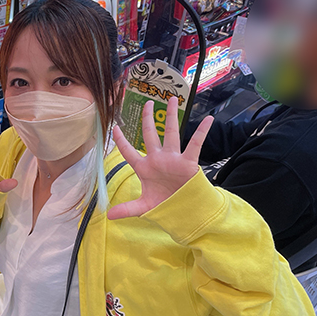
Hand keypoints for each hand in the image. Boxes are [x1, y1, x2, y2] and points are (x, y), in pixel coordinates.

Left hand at [107, 98, 213, 220]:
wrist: (185, 210)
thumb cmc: (164, 204)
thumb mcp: (143, 207)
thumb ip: (126, 209)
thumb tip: (108, 215)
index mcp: (144, 168)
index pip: (128, 151)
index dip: (121, 140)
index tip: (115, 127)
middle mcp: (158, 159)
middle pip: (150, 134)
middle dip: (148, 118)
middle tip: (147, 102)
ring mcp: (173, 159)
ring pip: (171, 133)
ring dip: (172, 116)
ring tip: (172, 99)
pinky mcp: (188, 162)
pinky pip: (195, 144)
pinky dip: (201, 132)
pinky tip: (208, 119)